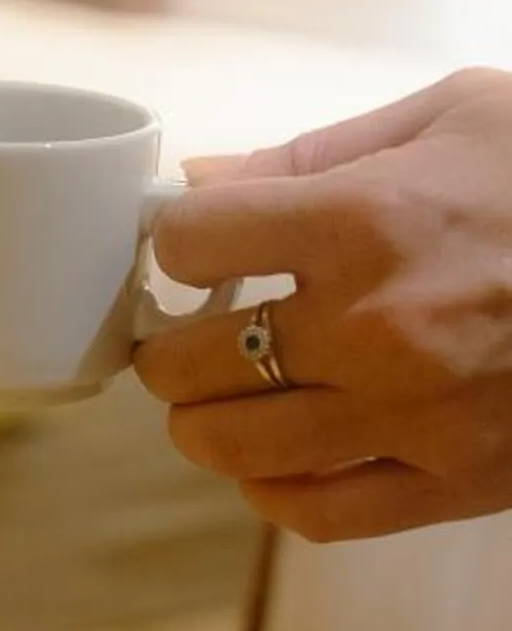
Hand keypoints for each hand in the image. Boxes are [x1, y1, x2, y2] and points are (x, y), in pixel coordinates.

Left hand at [134, 70, 511, 538]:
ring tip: (220, 394)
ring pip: (232, 449)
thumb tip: (202, 178)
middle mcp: (377, 327)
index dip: (179, 238)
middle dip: (173, 342)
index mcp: (370, 220)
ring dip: (205, 422)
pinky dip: (274, 491)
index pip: (191, 240)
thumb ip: (314, 151)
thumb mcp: (455, 115)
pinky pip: (317, 515)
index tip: (199, 243)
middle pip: (190, 362)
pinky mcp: (459, 481)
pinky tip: (278, 457)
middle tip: (189, 327)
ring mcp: (415, 416)